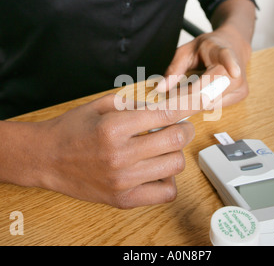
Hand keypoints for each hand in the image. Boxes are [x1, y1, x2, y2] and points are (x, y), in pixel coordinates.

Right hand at [36, 94, 194, 208]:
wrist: (46, 158)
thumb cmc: (72, 129)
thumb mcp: (100, 105)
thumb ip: (134, 103)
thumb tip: (165, 106)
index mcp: (114, 127)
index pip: (165, 115)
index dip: (187, 107)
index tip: (198, 105)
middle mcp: (120, 155)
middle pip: (175, 140)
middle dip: (185, 130)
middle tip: (180, 127)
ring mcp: (123, 181)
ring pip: (175, 165)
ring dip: (175, 153)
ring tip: (164, 148)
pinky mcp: (123, 200)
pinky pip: (165, 193)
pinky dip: (169, 180)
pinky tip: (158, 170)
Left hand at [156, 24, 251, 108]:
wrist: (233, 46)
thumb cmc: (208, 48)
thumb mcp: (187, 51)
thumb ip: (174, 69)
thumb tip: (160, 89)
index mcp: (222, 52)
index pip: (227, 58)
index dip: (231, 65)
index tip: (235, 72)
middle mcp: (236, 71)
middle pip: (212, 90)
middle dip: (186, 98)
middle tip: (168, 98)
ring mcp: (240, 85)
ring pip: (211, 102)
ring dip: (191, 102)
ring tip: (182, 92)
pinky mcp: (240, 95)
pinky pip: (215, 106)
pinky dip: (200, 104)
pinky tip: (195, 95)